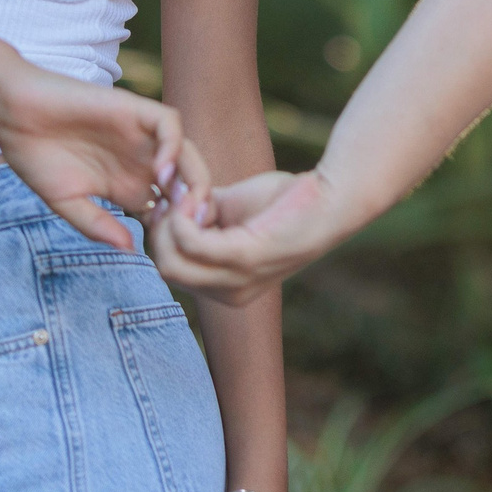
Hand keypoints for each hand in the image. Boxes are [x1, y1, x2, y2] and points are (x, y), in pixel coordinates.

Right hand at [0, 65, 209, 249]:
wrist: (14, 114)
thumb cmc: (35, 157)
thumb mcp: (66, 202)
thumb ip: (97, 224)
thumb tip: (130, 249)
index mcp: (128, 186)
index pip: (171, 209)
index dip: (179, 229)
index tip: (176, 250)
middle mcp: (141, 161)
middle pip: (188, 183)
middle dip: (196, 207)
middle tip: (191, 230)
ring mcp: (141, 135)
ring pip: (188, 153)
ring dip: (194, 178)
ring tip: (182, 204)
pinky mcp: (135, 110)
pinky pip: (170, 124)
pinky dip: (173, 146)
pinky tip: (160, 172)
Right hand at [147, 168, 343, 302]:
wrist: (332, 199)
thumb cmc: (287, 200)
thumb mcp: (233, 210)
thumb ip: (200, 214)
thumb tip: (166, 206)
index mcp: (229, 288)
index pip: (173, 272)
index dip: (163, 235)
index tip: (172, 202)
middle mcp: (232, 295)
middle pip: (166, 271)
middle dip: (160, 232)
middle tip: (175, 199)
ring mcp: (239, 281)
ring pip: (172, 263)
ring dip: (170, 225)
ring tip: (189, 197)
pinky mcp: (246, 258)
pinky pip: (192, 244)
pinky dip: (185, 218)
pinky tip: (199, 197)